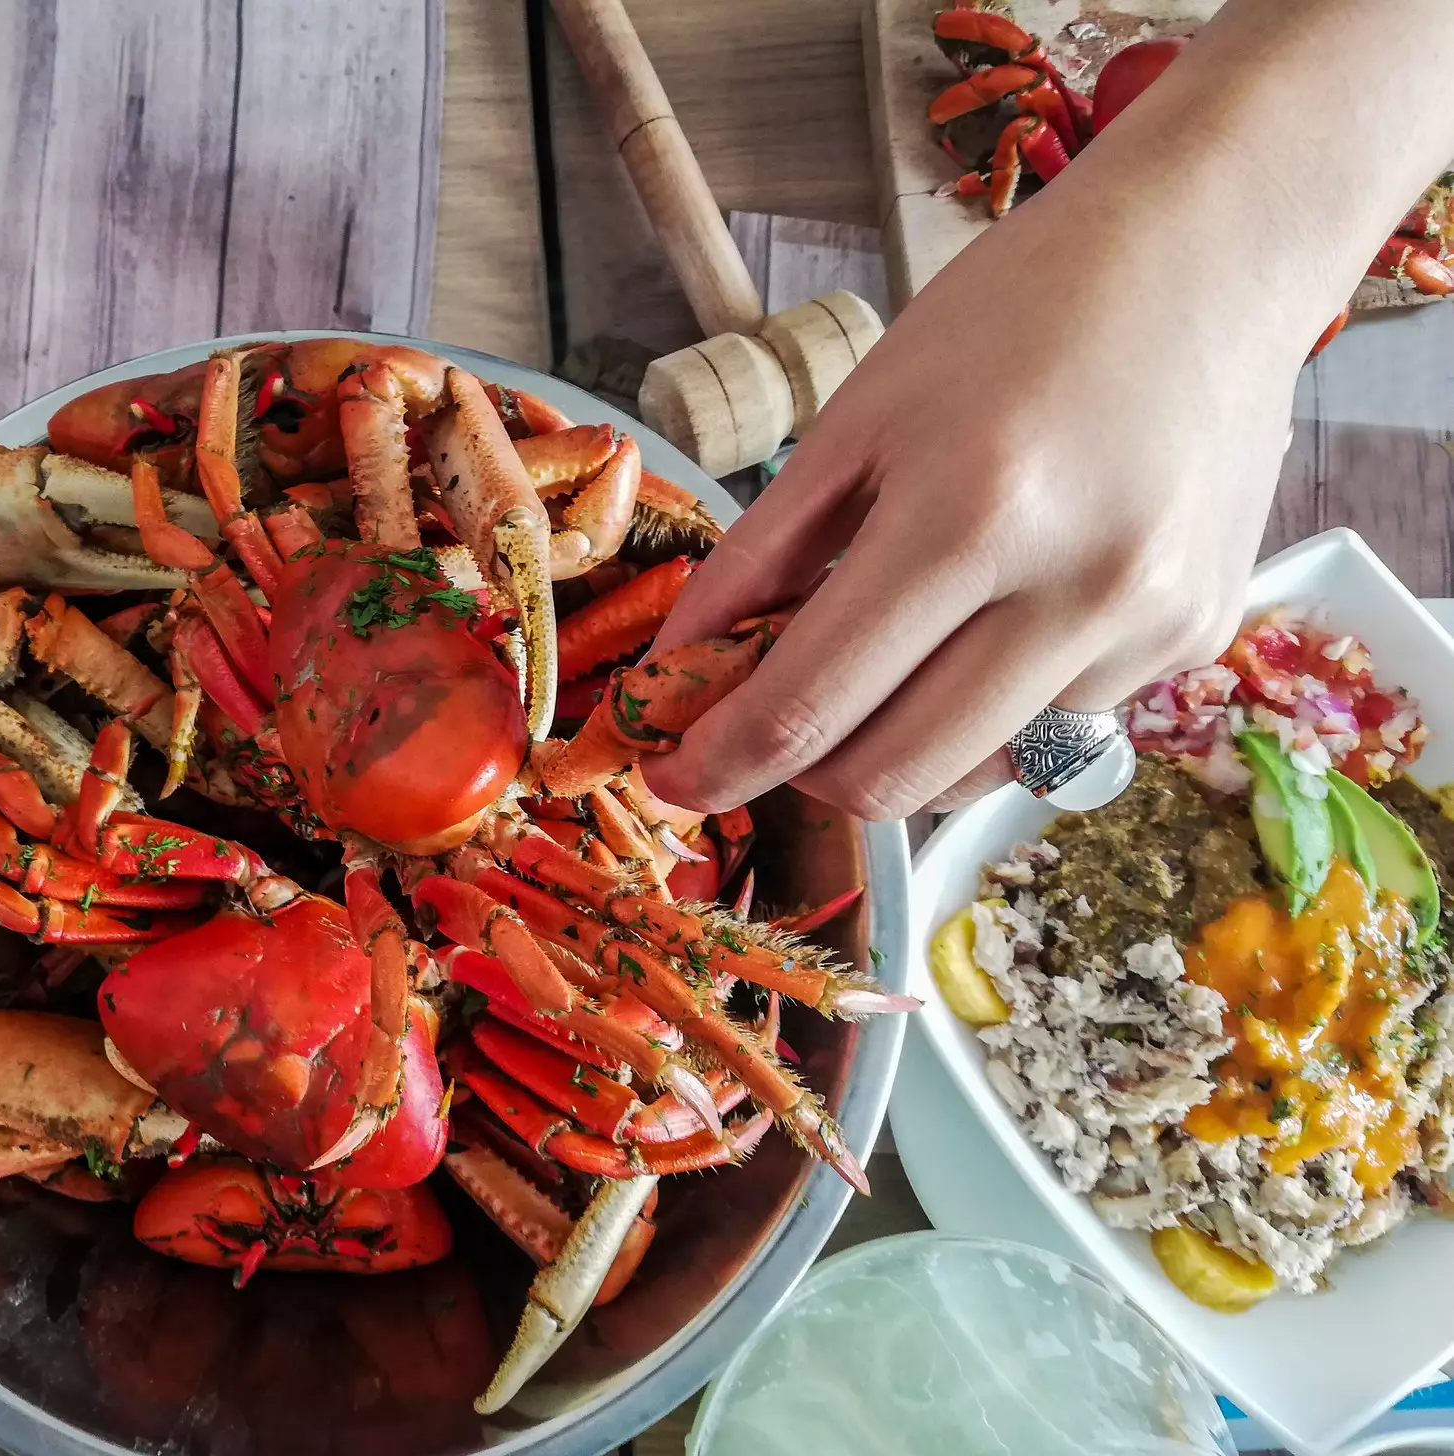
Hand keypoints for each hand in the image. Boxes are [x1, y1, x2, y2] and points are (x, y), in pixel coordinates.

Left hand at [639, 170, 1310, 818]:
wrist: (1214, 245)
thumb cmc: (1016, 311)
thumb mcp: (858, 417)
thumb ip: (760, 556)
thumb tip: (677, 667)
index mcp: (970, 515)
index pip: (811, 708)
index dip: (719, 763)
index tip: (670, 776)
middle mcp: (1076, 591)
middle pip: (890, 780)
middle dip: (797, 776)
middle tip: (761, 725)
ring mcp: (1151, 628)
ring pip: (971, 773)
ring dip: (896, 745)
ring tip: (884, 654)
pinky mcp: (1197, 641)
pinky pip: (1052, 731)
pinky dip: (985, 709)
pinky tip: (990, 620)